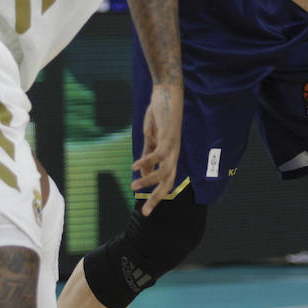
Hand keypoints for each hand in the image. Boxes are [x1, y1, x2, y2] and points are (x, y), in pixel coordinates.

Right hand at [131, 84, 182, 214]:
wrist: (167, 95)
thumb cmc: (159, 116)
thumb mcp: (151, 139)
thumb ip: (148, 155)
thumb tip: (143, 173)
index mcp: (169, 156)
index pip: (166, 181)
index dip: (156, 196)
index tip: (145, 210)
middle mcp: (174, 154)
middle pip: (168, 182)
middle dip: (157, 198)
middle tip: (145, 212)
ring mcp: (172, 146)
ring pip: (164, 171)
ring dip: (149, 180)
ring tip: (134, 185)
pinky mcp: (168, 137)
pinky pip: (157, 154)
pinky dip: (147, 162)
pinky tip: (135, 166)